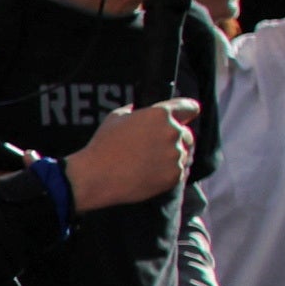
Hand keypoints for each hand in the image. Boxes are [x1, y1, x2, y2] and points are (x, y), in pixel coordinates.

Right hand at [64, 99, 199, 210]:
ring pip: (185, 153)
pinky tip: (153, 173)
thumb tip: (142, 110)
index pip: (190, 107)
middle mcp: (172, 133)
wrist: (94, 178)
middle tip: (155, 148)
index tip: (183, 117)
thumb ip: (136, 111)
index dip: (186, 112)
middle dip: (175, 139)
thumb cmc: (102, 146)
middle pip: (188, 134)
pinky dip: (170, 172)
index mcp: (160, 114)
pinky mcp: (174, 176)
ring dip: (173, 156)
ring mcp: (175, 156)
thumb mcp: (116, 117)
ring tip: (151, 162)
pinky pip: (181, 171)